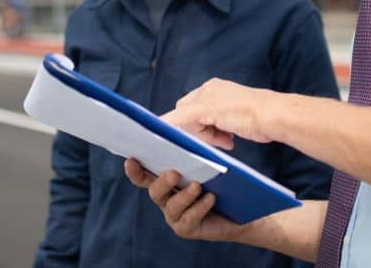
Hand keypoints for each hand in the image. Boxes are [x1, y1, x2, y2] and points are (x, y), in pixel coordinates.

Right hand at [124, 159, 247, 241]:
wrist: (239, 212)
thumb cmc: (221, 184)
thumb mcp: (207, 167)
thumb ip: (193, 157)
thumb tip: (188, 141)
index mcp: (166, 181)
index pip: (144, 176)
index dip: (135, 170)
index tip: (131, 160)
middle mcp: (166, 199)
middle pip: (155, 191)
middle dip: (163, 181)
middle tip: (174, 173)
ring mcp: (174, 215)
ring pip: (172, 206)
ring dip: (184, 195)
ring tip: (197, 186)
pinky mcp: (186, 229)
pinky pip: (188, 218)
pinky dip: (199, 207)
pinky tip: (211, 198)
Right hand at [162, 78, 275, 148]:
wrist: (273, 117)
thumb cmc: (243, 112)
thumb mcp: (207, 112)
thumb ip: (181, 117)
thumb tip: (159, 123)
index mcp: (206, 90)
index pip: (181, 109)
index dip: (180, 124)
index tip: (177, 140)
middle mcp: (213, 95)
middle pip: (192, 119)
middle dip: (198, 132)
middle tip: (208, 140)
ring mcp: (224, 107)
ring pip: (206, 127)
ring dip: (210, 137)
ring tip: (223, 140)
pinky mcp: (234, 118)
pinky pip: (218, 130)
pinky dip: (220, 137)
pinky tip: (229, 140)